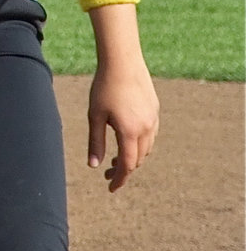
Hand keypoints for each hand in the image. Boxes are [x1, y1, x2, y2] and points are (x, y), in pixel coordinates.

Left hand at [86, 54, 158, 192]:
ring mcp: (153, 119)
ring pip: (147, 148)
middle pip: (138, 159)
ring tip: (117, 158)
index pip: (127, 165)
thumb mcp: (95, 116)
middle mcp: (146, 128)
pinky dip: (141, 144)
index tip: (110, 188)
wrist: (122, 62)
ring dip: (134, 157)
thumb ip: (96, 142)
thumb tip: (94, 165)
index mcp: (129, 132)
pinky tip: (128, 140)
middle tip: (107, 172)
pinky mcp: (155, 110)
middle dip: (124, 169)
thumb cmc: (104, 88)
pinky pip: (151, 135)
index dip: (119, 179)